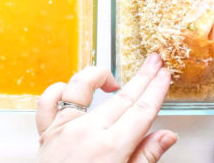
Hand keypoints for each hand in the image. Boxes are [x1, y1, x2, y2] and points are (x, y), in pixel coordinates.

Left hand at [37, 56, 176, 162]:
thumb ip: (145, 158)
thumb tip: (167, 136)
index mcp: (110, 148)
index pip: (140, 111)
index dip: (155, 91)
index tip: (165, 75)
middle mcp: (87, 132)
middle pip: (121, 98)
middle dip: (141, 77)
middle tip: (154, 61)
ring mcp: (64, 128)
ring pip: (83, 87)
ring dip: (101, 76)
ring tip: (114, 78)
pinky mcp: (46, 131)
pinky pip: (49, 101)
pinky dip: (59, 90)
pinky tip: (71, 89)